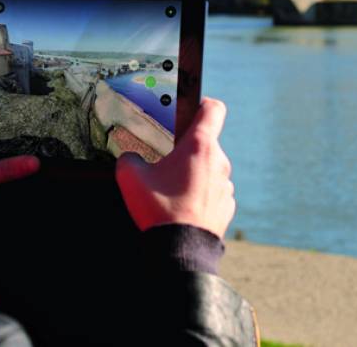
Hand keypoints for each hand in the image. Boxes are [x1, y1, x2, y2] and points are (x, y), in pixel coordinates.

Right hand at [115, 97, 234, 239]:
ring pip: (208, 170)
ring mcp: (226, 185)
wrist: (181, 250)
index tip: (191, 110)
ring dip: (193, 175)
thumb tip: (131, 159)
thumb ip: (129, 159)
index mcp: (199, 146)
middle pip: (205, 144)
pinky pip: (213, 193)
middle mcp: (219, 161)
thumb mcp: (130, 178)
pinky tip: (181, 209)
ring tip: (171, 192)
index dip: (202, 104)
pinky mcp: (227, 207)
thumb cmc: (159, 209)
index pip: (213, 109)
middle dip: (185, 151)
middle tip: (164, 164)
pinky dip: (199, 196)